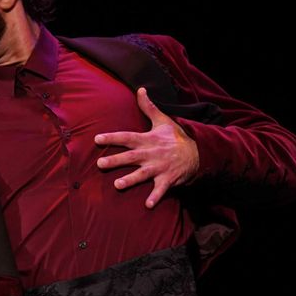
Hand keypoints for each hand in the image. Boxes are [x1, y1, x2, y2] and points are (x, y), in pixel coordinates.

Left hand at [93, 87, 200, 208]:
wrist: (198, 151)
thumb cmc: (176, 137)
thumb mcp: (163, 120)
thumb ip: (148, 107)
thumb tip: (140, 89)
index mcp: (147, 140)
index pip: (126, 137)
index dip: (112, 138)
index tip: (97, 139)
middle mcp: (151, 154)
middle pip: (130, 157)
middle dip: (115, 160)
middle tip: (99, 164)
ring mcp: (159, 167)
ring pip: (142, 174)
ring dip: (130, 180)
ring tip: (117, 185)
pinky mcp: (168, 179)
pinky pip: (161, 190)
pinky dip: (155, 197)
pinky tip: (147, 206)